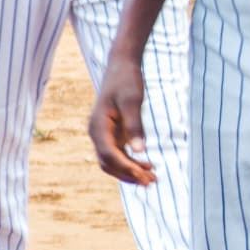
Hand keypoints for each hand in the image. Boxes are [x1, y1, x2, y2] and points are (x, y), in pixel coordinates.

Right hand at [87, 55, 152, 185]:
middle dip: (128, 175)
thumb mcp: (132, 101)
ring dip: (130, 172)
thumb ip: (135, 126)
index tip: (145, 175)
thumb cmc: (126, 81)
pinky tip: (147, 165)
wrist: (121, 67)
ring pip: (112, 162)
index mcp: (97, 126)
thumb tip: (139, 151)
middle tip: (151, 182)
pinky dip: (131, 163)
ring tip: (152, 178)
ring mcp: (103, 135)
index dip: (126, 167)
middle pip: (108, 163)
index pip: (109, 154)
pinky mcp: (112, 134)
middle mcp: (97, 133)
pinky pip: (118, 155)